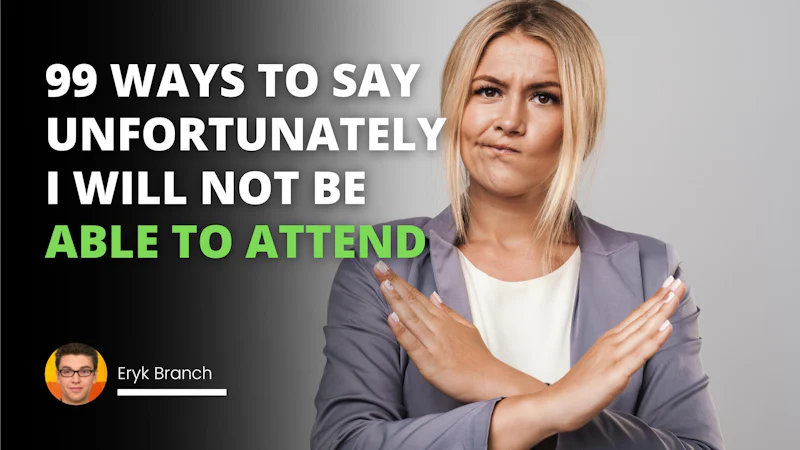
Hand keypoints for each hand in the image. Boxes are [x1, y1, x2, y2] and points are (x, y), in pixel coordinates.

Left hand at [372, 260, 547, 402]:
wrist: (490, 381)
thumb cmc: (477, 358)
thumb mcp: (466, 328)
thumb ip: (447, 311)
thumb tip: (433, 295)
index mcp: (443, 320)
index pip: (417, 296)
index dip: (400, 282)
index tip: (385, 268)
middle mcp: (437, 328)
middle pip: (412, 302)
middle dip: (394, 284)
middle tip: (378, 267)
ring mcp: (433, 344)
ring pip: (411, 318)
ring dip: (396, 301)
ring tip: (383, 283)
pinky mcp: (430, 363)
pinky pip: (413, 345)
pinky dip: (402, 331)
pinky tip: (392, 318)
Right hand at [541, 276, 686, 432]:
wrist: (557, 403)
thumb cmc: (579, 387)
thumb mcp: (601, 364)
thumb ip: (617, 353)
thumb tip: (635, 347)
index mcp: (610, 340)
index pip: (637, 315)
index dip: (655, 299)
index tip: (669, 284)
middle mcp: (612, 343)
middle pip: (642, 317)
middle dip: (662, 298)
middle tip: (678, 281)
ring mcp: (613, 356)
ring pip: (643, 330)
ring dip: (661, 311)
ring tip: (675, 294)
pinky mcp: (615, 373)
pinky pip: (639, 354)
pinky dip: (654, 338)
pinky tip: (666, 326)